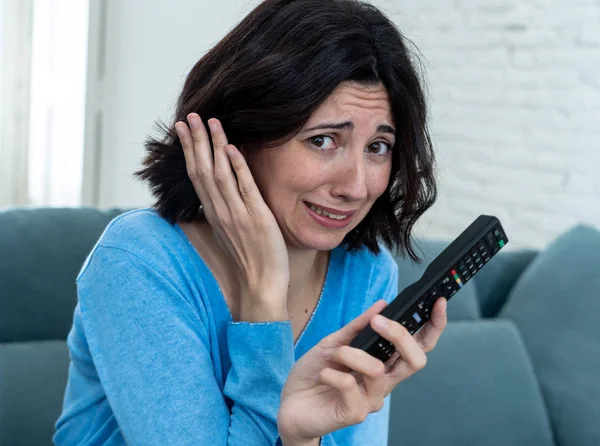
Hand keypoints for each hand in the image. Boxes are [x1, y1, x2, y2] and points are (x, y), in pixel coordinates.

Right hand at [175, 114, 289, 315]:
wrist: (261, 286)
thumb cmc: (249, 259)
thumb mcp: (230, 232)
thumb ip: (223, 210)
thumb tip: (218, 193)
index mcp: (214, 213)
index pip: (197, 176)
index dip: (189, 151)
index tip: (182, 129)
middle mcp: (221, 212)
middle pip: (203, 170)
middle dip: (195, 142)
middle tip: (190, 116)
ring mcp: (238, 215)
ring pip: (220, 174)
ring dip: (213, 146)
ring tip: (210, 122)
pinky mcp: (257, 219)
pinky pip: (245, 189)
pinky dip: (237, 168)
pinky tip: (231, 148)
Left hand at [277, 297, 447, 441]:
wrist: (289, 405)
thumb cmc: (315, 374)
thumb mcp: (333, 343)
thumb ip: (357, 327)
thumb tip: (382, 305)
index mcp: (383, 363)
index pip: (419, 346)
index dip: (434, 326)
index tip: (439, 302)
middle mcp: (384, 382)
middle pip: (416, 360)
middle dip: (400, 335)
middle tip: (378, 322)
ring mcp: (372, 400)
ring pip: (377, 369)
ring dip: (350, 354)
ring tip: (332, 355)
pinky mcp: (355, 414)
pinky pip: (351, 386)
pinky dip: (333, 373)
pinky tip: (322, 374)